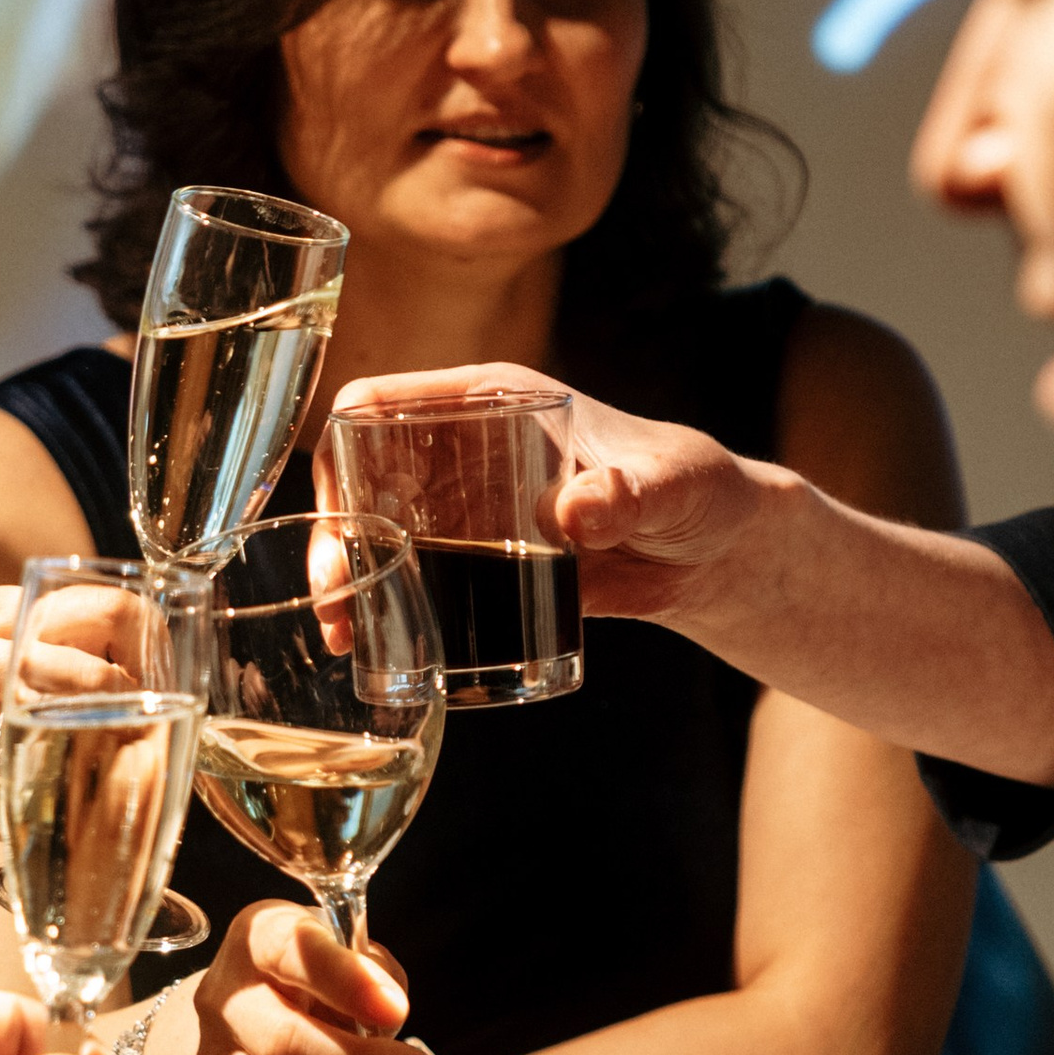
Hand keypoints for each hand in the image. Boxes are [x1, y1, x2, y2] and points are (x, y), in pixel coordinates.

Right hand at [134, 900, 438, 1054]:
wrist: (241, 1021)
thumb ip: (372, 973)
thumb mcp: (342, 951)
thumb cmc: (308, 978)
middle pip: (283, 1041)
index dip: (344, 981)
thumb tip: (390, 1014)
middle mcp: (226, 1001)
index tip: (395, 1009)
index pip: (288, 951)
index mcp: (256, 941)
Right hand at [324, 366, 776, 629]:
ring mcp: (469, 511)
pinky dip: (390, 612)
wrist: (717, 553)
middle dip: (335, 534)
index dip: (342, 450)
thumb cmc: (700, 490)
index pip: (381, 404)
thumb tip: (574, 510)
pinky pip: (418, 581)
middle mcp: (465, 452)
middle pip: (362, 476)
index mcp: (493, 402)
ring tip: (344, 636)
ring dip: (352, 581)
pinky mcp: (483, 564)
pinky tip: (379, 652)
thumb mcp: (673, 484)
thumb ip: (631, 491)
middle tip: (337, 597)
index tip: (340, 513)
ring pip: (380, 535)